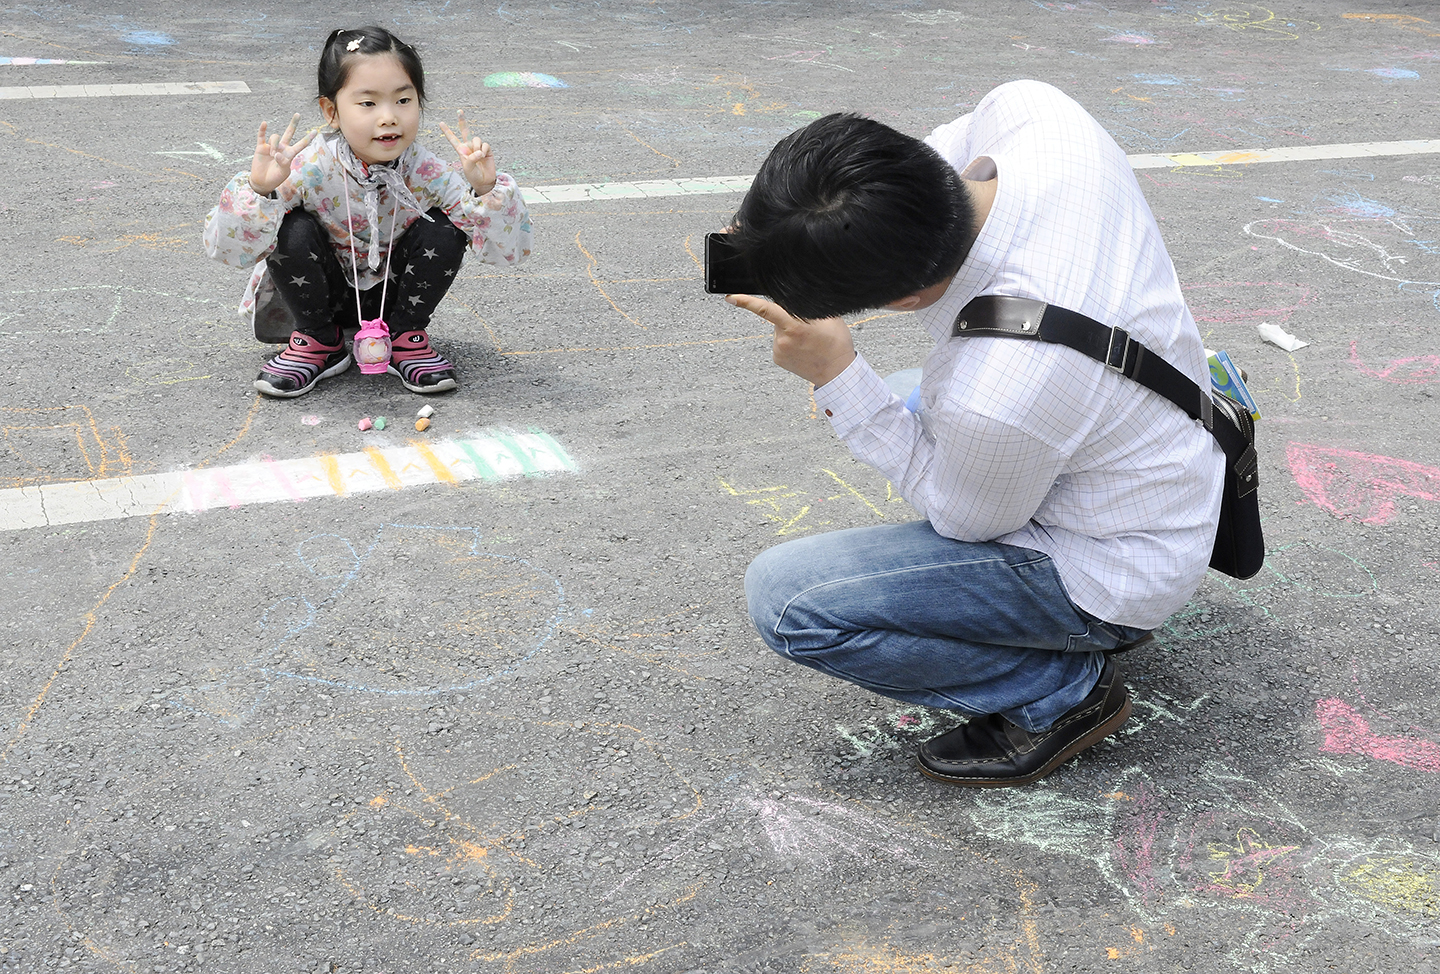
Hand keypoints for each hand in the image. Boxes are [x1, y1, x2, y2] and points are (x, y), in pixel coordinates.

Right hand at [249, 114, 313, 196]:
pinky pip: (261, 136)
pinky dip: (263, 130)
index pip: (300, 145)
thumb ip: (283, 163)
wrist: (262, 182)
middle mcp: (282, 148)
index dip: (308, 138)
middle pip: (289, 133)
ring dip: (275, 146)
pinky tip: (265, 124)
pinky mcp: (261, 147)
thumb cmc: (275, 178)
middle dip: (293, 124)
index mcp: (290, 154)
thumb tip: (277, 154)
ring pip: (275, 137)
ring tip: (273, 156)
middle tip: (298, 114)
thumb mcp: (283, 172)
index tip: (316, 131)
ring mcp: (272, 146)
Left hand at [439, 110, 497, 195]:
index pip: (452, 139)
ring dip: (477, 147)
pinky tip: (484, 156)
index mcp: (461, 150)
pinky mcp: (487, 150)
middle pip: (465, 131)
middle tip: (459, 111)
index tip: (440, 123)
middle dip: (462, 121)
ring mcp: (478, 147)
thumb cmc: (473, 175)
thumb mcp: (467, 167)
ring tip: (478, 156)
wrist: (484, 181)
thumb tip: (480, 151)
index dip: (447, 131)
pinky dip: (484, 150)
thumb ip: (472, 157)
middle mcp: (469, 147)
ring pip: (476, 139)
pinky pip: (485, 145)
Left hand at [726, 293, 855, 386]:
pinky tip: (803, 349)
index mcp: (795, 325)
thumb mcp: (829, 317)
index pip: (765, 309)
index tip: (731, 298)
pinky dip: (789, 341)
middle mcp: (783, 338)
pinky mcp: (777, 358)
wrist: (837, 373)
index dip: (746, 302)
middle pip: (779, 317)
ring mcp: (778, 350)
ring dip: (790, 330)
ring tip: (809, 341)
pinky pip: (780, 342)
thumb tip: (797, 296)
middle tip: (810, 327)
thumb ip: (809, 305)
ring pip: (779, 329)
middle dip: (790, 316)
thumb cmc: (836, 344)